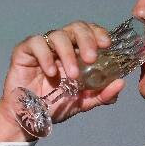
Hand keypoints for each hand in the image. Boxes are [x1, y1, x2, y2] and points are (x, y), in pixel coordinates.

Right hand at [0, 20, 125, 142]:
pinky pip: (36, 43)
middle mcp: (60, 46)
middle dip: (87, 40)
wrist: (29, 118)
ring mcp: (42, 48)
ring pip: (57, 35)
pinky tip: (51, 72)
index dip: (99, 33)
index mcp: (76, 53)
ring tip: (72, 75)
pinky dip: (45, 56)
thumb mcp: (83, 102)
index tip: (107, 45)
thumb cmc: (54, 105)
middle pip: (76, 28)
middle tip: (91, 59)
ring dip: (68, 53)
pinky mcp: (24, 52)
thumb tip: (120, 83)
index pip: (90, 32)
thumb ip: (102, 94)